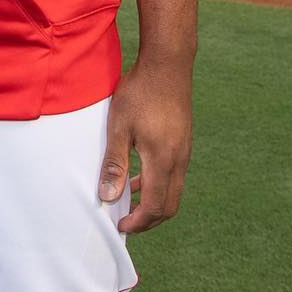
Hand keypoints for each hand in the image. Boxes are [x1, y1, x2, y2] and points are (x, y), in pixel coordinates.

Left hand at [97, 54, 192, 234]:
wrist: (168, 65)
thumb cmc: (140, 93)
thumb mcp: (119, 127)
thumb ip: (115, 164)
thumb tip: (107, 197)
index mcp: (163, 160)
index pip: (154, 207)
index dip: (138, 222)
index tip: (119, 226)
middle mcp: (179, 161)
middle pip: (168, 205)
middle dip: (148, 219)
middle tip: (125, 221)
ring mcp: (184, 152)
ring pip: (173, 191)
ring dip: (152, 201)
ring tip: (127, 199)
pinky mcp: (183, 142)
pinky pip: (174, 175)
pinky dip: (158, 184)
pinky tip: (139, 174)